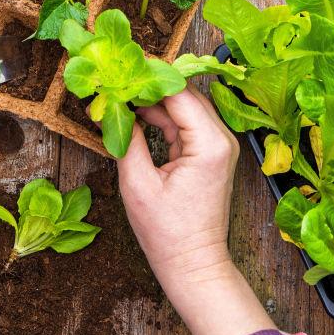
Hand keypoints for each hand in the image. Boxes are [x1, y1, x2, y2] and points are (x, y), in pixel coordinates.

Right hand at [117, 88, 273, 334]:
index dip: (149, 77)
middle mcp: (222, 138)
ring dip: (156, 99)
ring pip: (185, 106)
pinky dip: (163, 117)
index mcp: (209, 143)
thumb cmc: (167, 233)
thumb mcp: (137, 183)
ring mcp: (219, 146)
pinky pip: (186, 123)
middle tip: (119, 78)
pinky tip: (137, 114)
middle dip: (152, 84)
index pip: (178, 92)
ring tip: (122, 94)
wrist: (194, 266)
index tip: (121, 68)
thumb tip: (112, 107)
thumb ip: (127, 138)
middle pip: (185, 94)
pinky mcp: (211, 154)